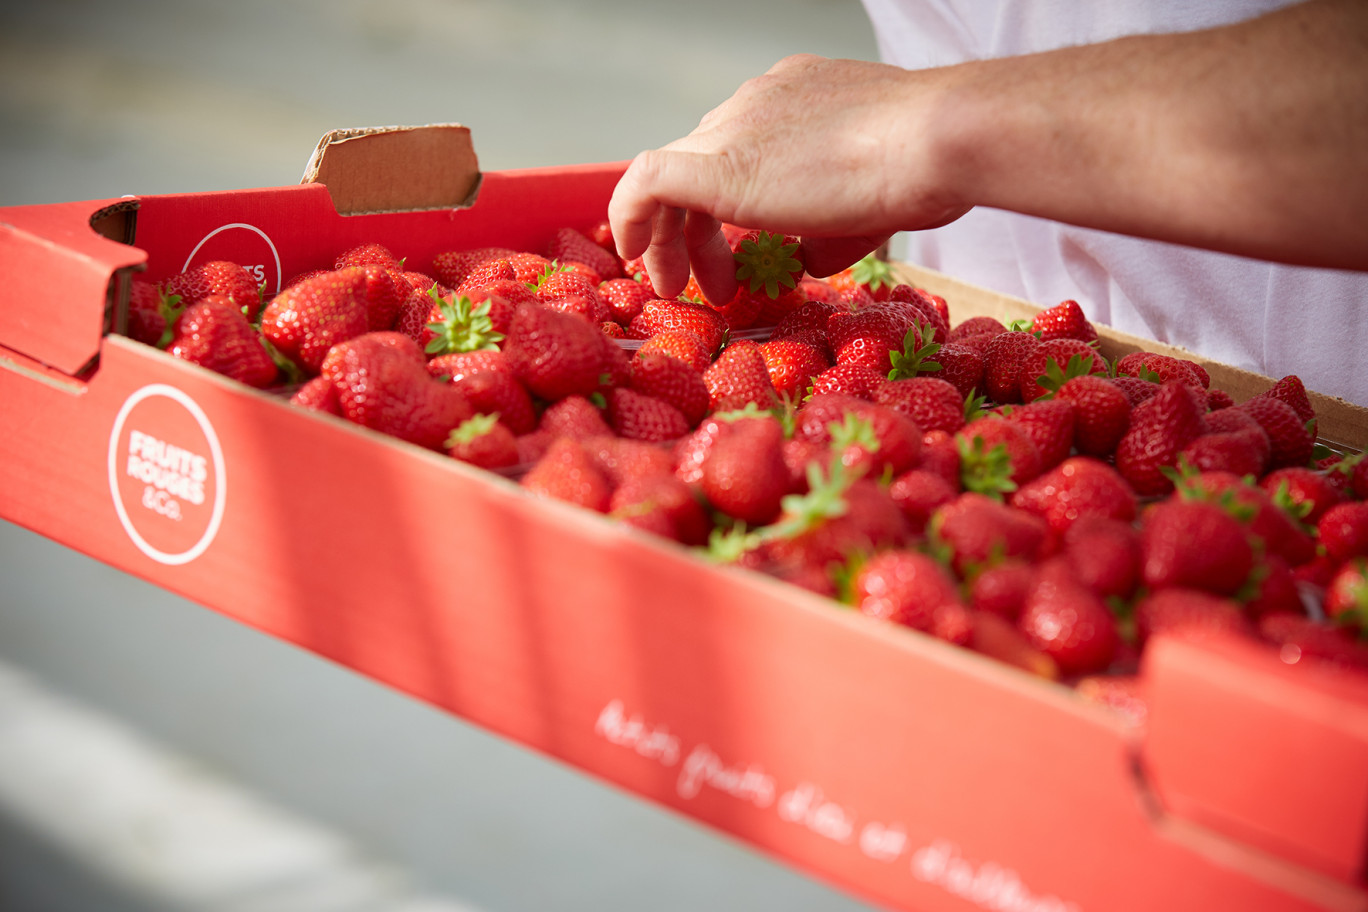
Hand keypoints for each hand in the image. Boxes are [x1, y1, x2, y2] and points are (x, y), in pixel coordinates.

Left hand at [607, 54, 971, 302]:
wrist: (937, 140)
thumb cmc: (927, 169)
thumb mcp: (874, 204)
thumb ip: (830, 230)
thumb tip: (808, 260)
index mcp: (793, 100)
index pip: (738, 146)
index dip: (728, 204)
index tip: (738, 248)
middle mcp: (756, 103)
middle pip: (700, 162)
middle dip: (696, 228)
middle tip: (711, 282)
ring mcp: (734, 127)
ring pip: (669, 175)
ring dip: (667, 236)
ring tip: (677, 287)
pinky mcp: (717, 164)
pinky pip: (646, 183)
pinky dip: (631, 218)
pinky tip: (634, 256)